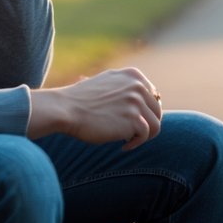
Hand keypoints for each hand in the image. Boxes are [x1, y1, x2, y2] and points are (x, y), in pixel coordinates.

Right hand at [28, 68, 162, 150]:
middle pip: (157, 111)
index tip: (133, 122)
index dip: (145, 112)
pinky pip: (146, 135)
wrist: (66, 109)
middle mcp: (137, 85)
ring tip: (128, 141)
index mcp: (133, 75)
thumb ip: (125, 89)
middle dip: (145, 125)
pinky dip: (135, 144)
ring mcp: (137, 101)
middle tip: (130, 134)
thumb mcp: (106, 84)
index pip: (153, 96)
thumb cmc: (81, 101)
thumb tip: (142, 103)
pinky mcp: (134, 119)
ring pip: (156, 125)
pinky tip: (123, 147)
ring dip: (143, 137)